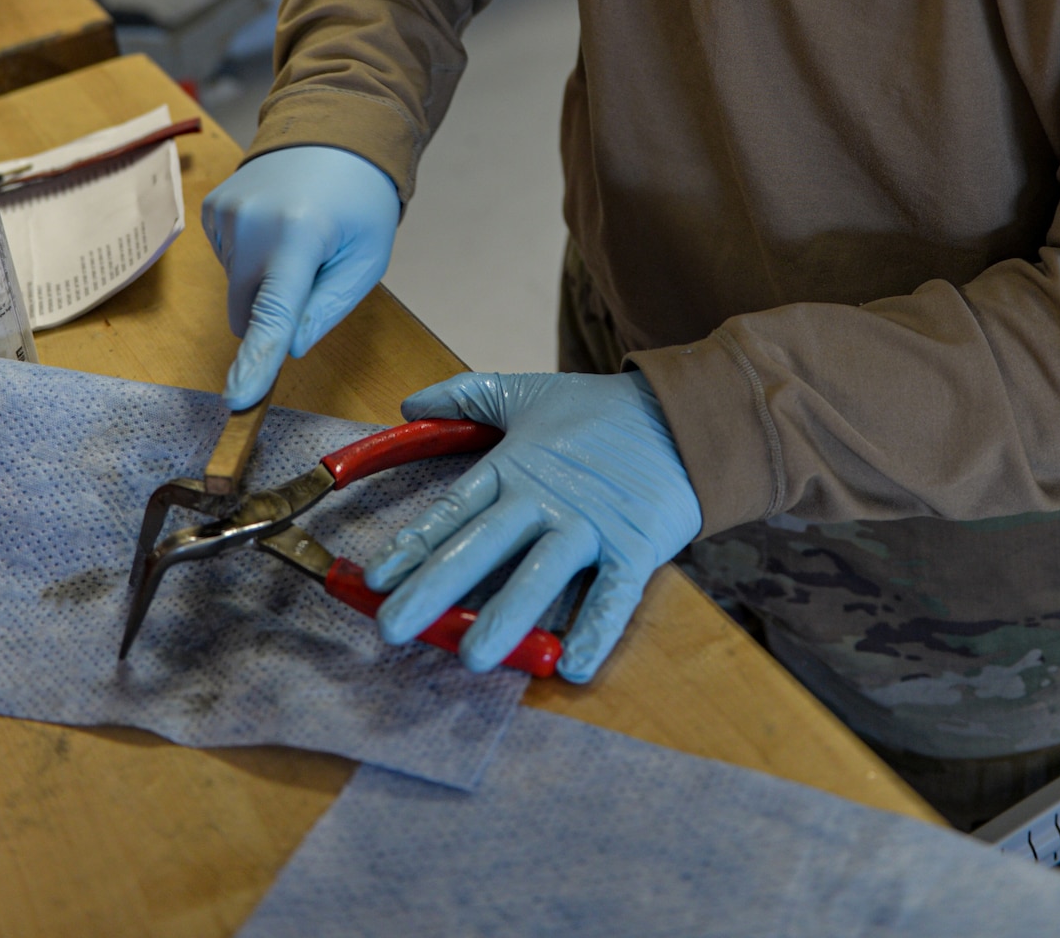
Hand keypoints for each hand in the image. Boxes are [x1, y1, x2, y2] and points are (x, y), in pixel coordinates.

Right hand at [203, 147, 399, 408]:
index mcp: (299, 235)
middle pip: (247, 311)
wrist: (334, 130)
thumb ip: (327, 309)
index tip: (238, 398)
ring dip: (266, 280)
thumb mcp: (365, 259)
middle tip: (315, 271)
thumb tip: (288, 348)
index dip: (256, 360)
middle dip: (276, 311)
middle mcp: (252, 223)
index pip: (273, 313)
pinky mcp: (212, 210)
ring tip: (300, 235)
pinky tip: (278, 226)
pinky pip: (229, 262)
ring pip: (237, 289)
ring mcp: (226, 214)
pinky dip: (252, 258)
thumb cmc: (359, 200)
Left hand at [366, 370, 701, 682]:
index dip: (414, 544)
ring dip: (507, 614)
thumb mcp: (529, 394)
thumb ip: (466, 395)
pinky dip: (595, 630)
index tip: (376, 578)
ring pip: (542, 573)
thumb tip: (409, 403)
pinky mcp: (635, 547)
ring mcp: (590, 525)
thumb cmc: (600, 412)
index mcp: (515, 465)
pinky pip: (614, 595)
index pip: (454, 509)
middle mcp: (545, 499)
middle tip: (393, 627)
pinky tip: (570, 664)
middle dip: (434, 586)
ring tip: (473, 656)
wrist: (683, 415)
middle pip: (482, 545)